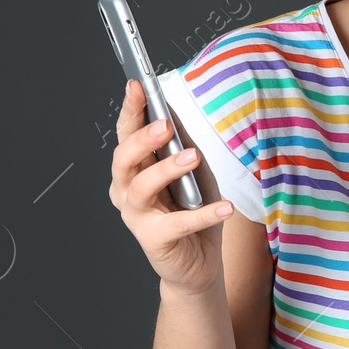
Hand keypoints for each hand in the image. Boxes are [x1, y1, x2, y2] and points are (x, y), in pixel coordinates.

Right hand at [109, 79, 232, 295]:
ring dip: (167, 169)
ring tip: (193, 156)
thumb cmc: (193, 211)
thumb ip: (182, 146)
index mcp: (134, 169)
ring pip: (140, 187)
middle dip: (142, 139)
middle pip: (123, 159)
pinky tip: (225, 207)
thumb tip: (175, 114)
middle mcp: (127, 191)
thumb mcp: (194, 172)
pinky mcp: (154, 240)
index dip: (130, 111)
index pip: (126, 135)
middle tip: (164, 125)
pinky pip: (178, 224)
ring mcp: (137, 217)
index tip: (137, 85)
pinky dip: (203, 214)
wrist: (198, 263)